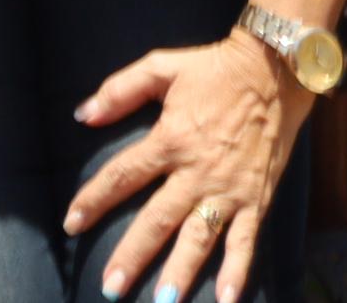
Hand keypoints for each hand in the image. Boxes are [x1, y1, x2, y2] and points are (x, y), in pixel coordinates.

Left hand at [67, 31, 308, 301]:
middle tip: (109, 287)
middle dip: (131, 255)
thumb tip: (82, 114)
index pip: (123, 175)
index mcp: (169, 138)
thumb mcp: (162, 67)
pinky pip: (246, 241)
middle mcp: (196, 170)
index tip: (71, 223)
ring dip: (180, 272)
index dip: (94, 199)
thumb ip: (120, 89)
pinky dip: (238, 270)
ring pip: (199, 238)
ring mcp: (228, 189)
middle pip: (156, 219)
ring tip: (163, 301)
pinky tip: (227, 299)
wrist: (274, 71)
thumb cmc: (214, 69)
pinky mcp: (257, 199)